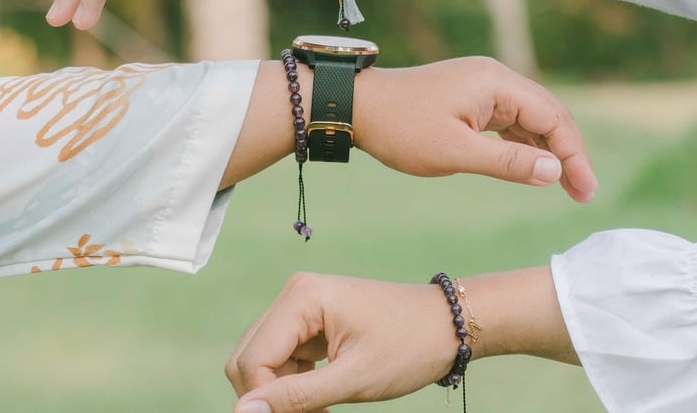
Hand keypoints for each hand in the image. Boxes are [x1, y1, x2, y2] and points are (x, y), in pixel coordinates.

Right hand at [227, 266, 574, 412]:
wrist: (446, 325)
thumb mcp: (352, 380)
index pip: (252, 360)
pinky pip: (282, 358)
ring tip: (323, 410)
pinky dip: (294, 385)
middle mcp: (294, 295)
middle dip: (270, 397)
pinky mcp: (310, 320)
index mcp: (301, 297)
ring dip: (282, 393)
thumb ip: (295, 397)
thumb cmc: (407, 347)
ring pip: (263, 361)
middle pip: (249, 358)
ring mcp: (302, 305)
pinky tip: (324, 398)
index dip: (265, 402)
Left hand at [354, 57, 596, 201]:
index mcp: (495, 82)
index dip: (574, 155)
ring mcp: (482, 86)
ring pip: (530, 117)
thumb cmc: (402, 129)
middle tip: (584, 193)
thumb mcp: (456, 153)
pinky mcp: (471, 97)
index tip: (586, 191)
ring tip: (566, 187)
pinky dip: (524, 144)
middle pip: (547, 113)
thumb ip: (508, 163)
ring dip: (548, 149)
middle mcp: (494, 77)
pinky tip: (533, 168)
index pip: (552, 116)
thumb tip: (555, 172)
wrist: (359, 107)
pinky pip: (509, 119)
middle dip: (568, 152)